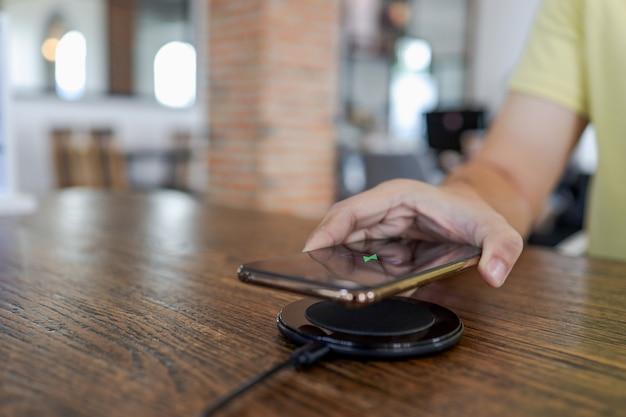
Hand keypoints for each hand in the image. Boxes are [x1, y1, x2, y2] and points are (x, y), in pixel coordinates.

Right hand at [303, 179, 523, 286]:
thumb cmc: (476, 216)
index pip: (351, 211)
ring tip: (392, 279)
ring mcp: (379, 228)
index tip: (310, 251)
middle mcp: (381, 211)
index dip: (327, 230)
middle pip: (340, 233)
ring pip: (348, 252)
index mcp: (397, 197)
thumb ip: (502, 248)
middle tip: (344, 285)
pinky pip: (363, 264)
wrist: (475, 215)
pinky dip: (370, 278)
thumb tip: (494, 274)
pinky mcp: (381, 245)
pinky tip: (398, 279)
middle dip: (338, 260)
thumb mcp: (497, 230)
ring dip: (358, 273)